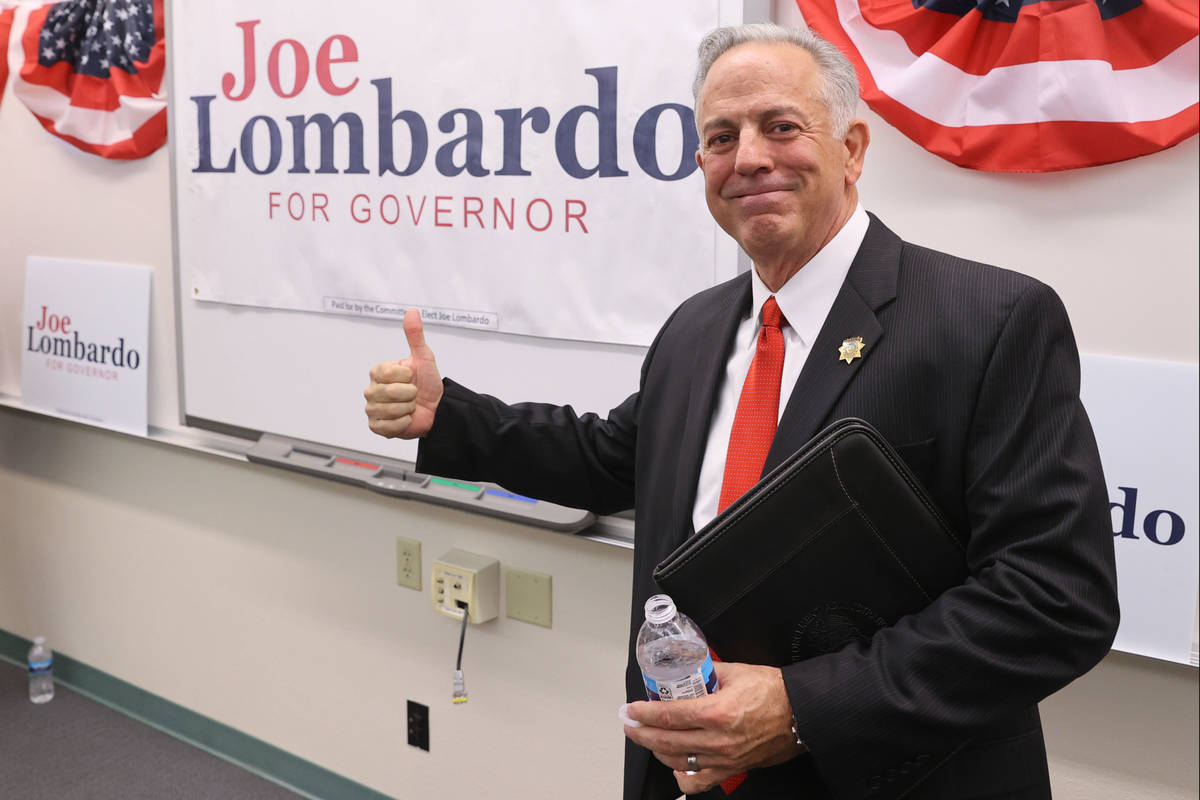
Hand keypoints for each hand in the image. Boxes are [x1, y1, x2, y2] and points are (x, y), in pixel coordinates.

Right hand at [364, 308, 443, 438]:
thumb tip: (412, 310)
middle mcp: (371, 390)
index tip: (412, 377)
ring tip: (411, 406)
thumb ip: (415, 335)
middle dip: (410, 394)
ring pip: (391, 410)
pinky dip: (404, 423)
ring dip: (408, 409)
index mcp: (378, 372)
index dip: (407, 376)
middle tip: (413, 394)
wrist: (436, 409)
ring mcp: (372, 409)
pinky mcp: (376, 427)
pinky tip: (406, 419)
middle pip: (390, 392)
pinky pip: (389, 426)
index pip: (389, 373)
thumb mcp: (424, 358)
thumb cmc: (428, 383)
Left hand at [623, 662, 805, 794]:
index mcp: (717, 712)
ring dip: (657, 750)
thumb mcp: (736, 671)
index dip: (644, 713)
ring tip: (647, 739)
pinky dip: (683, 776)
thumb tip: (686, 669)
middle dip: (641, 733)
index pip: (669, 715)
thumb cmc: (775, 691)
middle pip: (667, 740)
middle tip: (629, 724)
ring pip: (679, 761)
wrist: (803, 713)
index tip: (631, 710)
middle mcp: (718, 739)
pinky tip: (674, 767)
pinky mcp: (734, 768)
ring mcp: (725, 758)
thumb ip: (706, 671)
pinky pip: (701, 781)